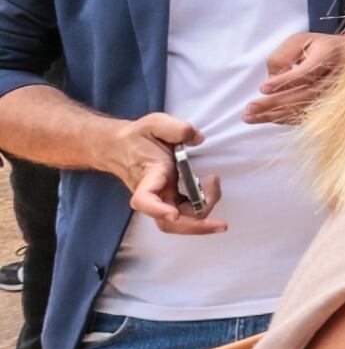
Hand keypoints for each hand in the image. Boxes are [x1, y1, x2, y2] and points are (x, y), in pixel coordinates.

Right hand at [120, 114, 226, 236]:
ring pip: (179, 222)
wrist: (118, 146)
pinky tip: (211, 191)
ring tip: (214, 184)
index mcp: (149, 175)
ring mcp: (161, 199)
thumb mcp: (154, 123)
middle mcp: (154, 193)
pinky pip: (185, 213)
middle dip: (196, 226)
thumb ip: (177, 128)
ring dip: (203, 216)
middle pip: (168, 223)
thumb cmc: (137, 136)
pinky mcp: (169, 198)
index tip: (174, 214)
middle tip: (222, 223)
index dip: (158, 210)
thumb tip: (197, 138)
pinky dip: (202, 208)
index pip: (144, 199)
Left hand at [244, 32, 344, 125]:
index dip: (285, 81)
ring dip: (276, 115)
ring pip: (306, 108)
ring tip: (250, 117)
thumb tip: (272, 77)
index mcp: (329, 55)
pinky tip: (268, 118)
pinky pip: (309, 115)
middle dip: (276, 103)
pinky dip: (287, 119)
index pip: (307, 72)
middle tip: (250, 108)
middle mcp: (336, 76)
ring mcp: (336, 94)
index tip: (263, 88)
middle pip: (306, 94)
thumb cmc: (320, 47)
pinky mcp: (332, 106)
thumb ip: (284, 55)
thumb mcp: (301, 41)